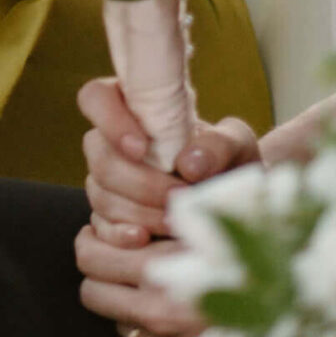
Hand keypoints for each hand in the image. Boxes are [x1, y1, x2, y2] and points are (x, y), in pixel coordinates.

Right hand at [74, 77, 261, 336]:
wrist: (239, 207)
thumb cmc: (233, 165)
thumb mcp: (238, 147)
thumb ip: (218, 145)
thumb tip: (188, 164)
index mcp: (136, 110)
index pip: (96, 97)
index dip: (109, 120)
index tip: (142, 148)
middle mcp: (113, 144)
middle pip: (100, 156)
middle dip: (139, 182)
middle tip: (179, 196)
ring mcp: (108, 184)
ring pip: (100, 194)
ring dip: (139, 211)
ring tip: (177, 220)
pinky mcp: (110, 220)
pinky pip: (100, 227)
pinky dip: (121, 235)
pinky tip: (144, 239)